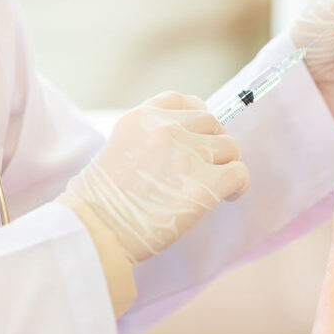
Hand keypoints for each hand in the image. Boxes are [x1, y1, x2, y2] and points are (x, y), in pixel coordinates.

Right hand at [60, 92, 249, 263]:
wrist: (94, 232)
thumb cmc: (99, 203)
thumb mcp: (116, 150)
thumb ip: (147, 139)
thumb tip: (183, 145)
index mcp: (140, 118)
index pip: (182, 101)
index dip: (196, 117)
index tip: (198, 135)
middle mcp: (165, 129)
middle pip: (210, 122)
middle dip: (212, 143)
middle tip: (208, 166)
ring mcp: (185, 155)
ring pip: (228, 146)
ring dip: (226, 163)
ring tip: (217, 184)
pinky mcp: (203, 185)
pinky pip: (239, 172)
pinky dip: (239, 185)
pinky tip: (228, 197)